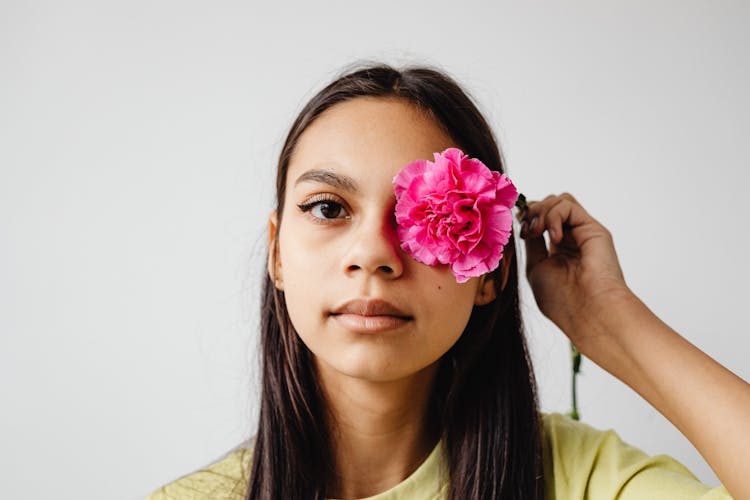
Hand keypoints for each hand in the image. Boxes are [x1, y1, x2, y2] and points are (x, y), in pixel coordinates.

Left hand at [517, 193, 631, 341]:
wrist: (587, 312)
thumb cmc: (561, 299)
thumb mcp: (536, 267)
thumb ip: (533, 243)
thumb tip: (525, 221)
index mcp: (558, 250)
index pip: (541, 219)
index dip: (526, 217)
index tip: (518, 228)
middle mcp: (572, 239)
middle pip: (549, 205)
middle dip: (531, 212)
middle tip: (527, 231)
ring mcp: (583, 233)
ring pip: (559, 200)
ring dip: (541, 211)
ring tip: (537, 232)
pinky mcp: (593, 229)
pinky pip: (568, 205)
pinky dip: (554, 216)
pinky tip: (553, 238)